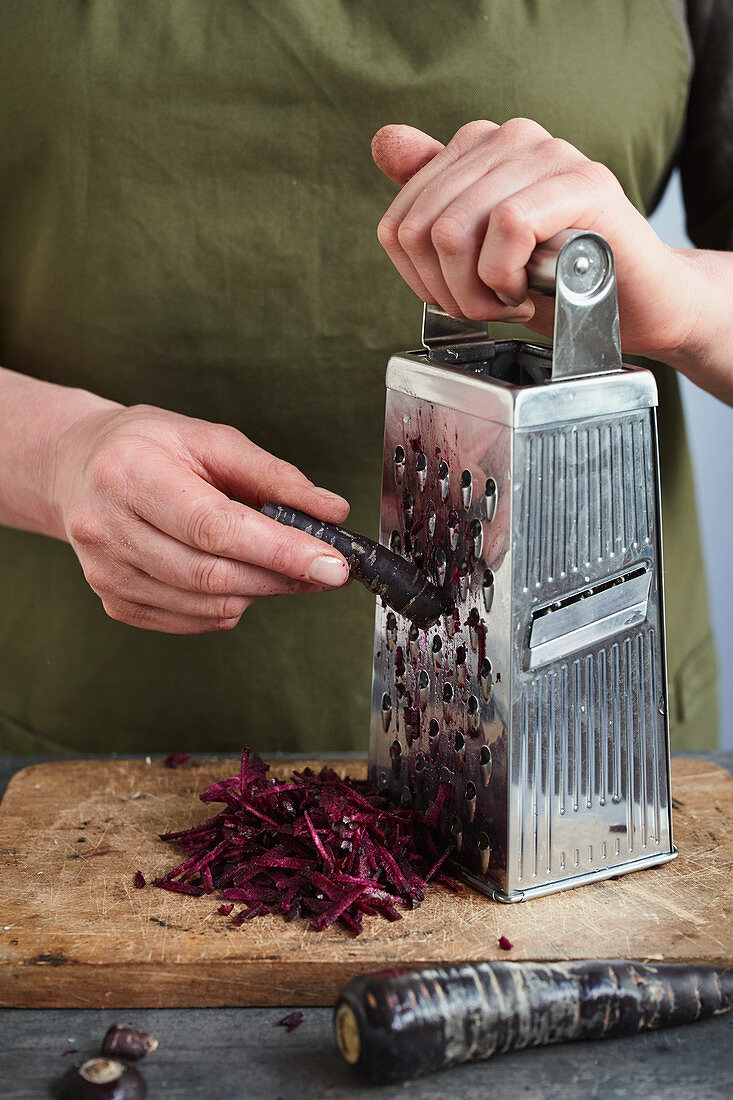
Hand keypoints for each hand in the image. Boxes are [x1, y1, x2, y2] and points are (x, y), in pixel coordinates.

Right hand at [54, 403, 350, 632]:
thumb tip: (331, 512)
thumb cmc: (150, 448)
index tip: (332, 563)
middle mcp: (107, 527)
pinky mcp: (113, 601)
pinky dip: (229, 605)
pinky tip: (236, 576)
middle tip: (324, 568)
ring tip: (280, 566)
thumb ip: (274, 476)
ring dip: (259, 592)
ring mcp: (105, 572)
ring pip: (206, 605)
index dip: (279, 551)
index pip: (215, 527)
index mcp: (131, 474)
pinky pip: (191, 621)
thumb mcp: (210, 439)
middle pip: (212, 574)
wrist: (79, 467)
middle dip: (281, 577)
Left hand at [372, 119, 692, 360]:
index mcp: (478, 148)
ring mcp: (548, 155)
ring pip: (456, 230)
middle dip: (449, 291)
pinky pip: (508, 227)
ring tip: (511, 301)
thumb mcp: (480, 251)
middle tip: (489, 308)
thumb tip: (385, 141)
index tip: (461, 298)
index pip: (400, 221)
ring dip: (478, 291)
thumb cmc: (558, 280)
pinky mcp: (582, 183)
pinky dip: (508, 276)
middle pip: (424, 230)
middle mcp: (510, 138)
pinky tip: (529, 290)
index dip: (421, 280)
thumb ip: (434, 200)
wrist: (637, 302)